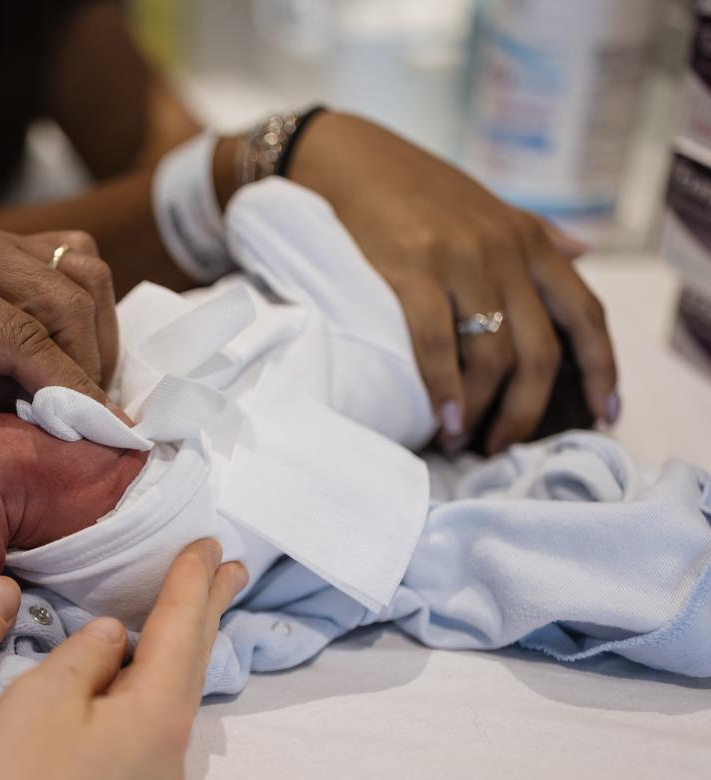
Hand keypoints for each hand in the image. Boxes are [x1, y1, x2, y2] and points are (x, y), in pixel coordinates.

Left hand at [0, 220, 118, 423]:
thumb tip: (53, 413)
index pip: (25, 337)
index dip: (74, 387)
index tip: (109, 430)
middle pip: (66, 298)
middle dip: (91, 364)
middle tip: (90, 420)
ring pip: (80, 269)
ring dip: (96, 331)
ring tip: (81, 385)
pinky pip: (67, 256)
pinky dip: (84, 302)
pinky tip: (68, 347)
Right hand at [0, 541, 246, 779]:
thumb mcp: (39, 700)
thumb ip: (82, 657)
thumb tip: (113, 636)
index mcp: (156, 713)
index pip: (181, 628)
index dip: (191, 581)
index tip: (208, 541)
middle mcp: (167, 751)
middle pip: (191, 663)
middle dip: (208, 611)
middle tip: (231, 568)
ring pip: (172, 697)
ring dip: (183, 648)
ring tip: (192, 614)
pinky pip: (150, 726)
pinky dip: (155, 685)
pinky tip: (142, 685)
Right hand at [285, 111, 617, 453]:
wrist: (351, 158)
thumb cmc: (416, 189)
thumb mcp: (489, 206)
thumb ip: (537, 233)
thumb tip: (583, 253)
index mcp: (529, 241)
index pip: (586, 313)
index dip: (602, 368)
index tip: (603, 412)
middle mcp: (505, 252)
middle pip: (540, 352)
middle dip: (526, 411)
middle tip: (502, 445)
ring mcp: (460, 261)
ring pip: (492, 356)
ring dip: (481, 411)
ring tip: (461, 439)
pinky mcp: (412, 270)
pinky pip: (437, 344)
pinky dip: (443, 391)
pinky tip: (441, 420)